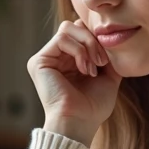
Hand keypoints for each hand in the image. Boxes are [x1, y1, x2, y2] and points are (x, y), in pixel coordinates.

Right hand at [28, 19, 123, 146]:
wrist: (80, 122)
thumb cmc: (93, 107)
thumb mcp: (108, 76)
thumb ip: (108, 56)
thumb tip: (109, 36)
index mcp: (69, 60)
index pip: (82, 31)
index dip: (97, 38)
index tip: (108, 59)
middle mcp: (56, 57)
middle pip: (75, 26)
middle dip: (94, 40)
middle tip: (102, 62)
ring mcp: (46, 58)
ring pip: (68, 28)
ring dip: (88, 45)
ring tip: (94, 66)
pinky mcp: (39, 61)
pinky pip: (62, 38)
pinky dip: (79, 50)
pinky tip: (84, 69)